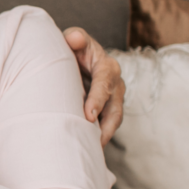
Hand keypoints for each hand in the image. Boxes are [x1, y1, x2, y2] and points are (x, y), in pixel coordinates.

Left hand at [63, 27, 124, 145]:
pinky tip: (88, 149)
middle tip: (94, 140)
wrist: (77, 57)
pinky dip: (100, 136)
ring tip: (92, 150)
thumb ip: (74, 38)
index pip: (104, 83)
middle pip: (115, 107)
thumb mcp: (74, 39)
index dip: (97, 99)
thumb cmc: (73, 47)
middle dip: (106, 125)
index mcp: (107, 66)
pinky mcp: (107, 109)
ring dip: (105, 135)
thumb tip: (75, 38)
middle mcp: (114, 84)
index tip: (89, 115)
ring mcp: (113, 98)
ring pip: (113, 120)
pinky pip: (106, 125)